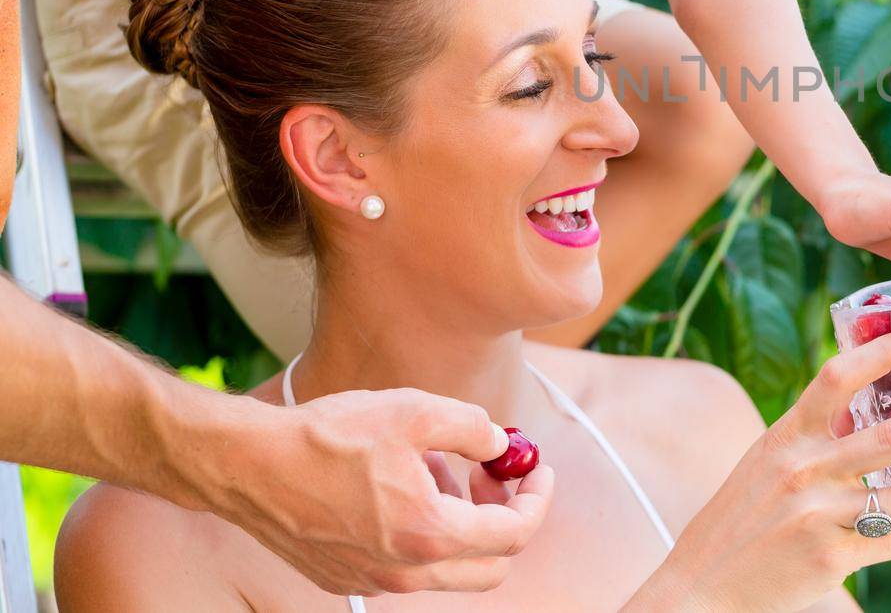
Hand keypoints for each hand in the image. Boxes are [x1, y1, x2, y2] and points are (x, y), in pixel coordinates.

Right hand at [195, 388, 552, 595]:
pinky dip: (424, 530)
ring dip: (461, 521)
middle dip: (505, 517)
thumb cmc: (329, 437)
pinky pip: (408, 564)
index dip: (537, 498)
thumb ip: (474, 430)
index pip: (514, 534)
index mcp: (430, 534)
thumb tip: (502, 446)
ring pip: (448, 566)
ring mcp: (375, 580)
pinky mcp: (348, 577)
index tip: (537, 469)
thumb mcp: (416, 412)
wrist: (251, 466)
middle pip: (491, 565)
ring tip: (436, 466)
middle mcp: (406, 571)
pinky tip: (400, 485)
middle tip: (496, 475)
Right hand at [630, 329, 890, 612]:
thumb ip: (812, 437)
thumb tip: (862, 406)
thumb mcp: (765, 465)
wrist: (698, 590)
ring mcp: (817, 514)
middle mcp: (802, 468)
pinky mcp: (829, 556)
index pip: (838, 377)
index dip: (884, 351)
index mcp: (785, 436)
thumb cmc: (737, 524)